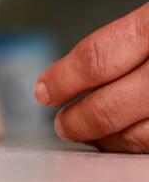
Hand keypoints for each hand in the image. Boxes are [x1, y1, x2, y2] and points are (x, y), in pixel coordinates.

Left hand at [35, 3, 148, 152]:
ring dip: (105, 138)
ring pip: (138, 133)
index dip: (62, 79)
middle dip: (78, 119)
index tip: (42, 90)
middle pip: (112, 104)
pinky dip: (134, 143)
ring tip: (87, 134)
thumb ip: (125, 39)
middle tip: (61, 124)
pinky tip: (121, 138)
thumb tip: (75, 67)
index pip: (96, 58)